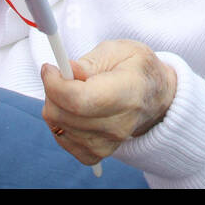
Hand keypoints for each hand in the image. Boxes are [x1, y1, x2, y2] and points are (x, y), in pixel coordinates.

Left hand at [41, 40, 177, 164]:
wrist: (154, 96)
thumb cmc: (136, 69)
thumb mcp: (119, 50)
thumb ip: (91, 61)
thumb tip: (67, 70)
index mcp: (129, 92)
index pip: (80, 100)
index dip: (56, 85)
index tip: (50, 68)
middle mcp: (119, 124)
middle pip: (64, 115)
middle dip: (52, 91)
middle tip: (62, 75)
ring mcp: (108, 143)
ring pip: (58, 126)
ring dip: (55, 105)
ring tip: (73, 90)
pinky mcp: (97, 154)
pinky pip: (62, 140)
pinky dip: (59, 122)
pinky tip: (72, 109)